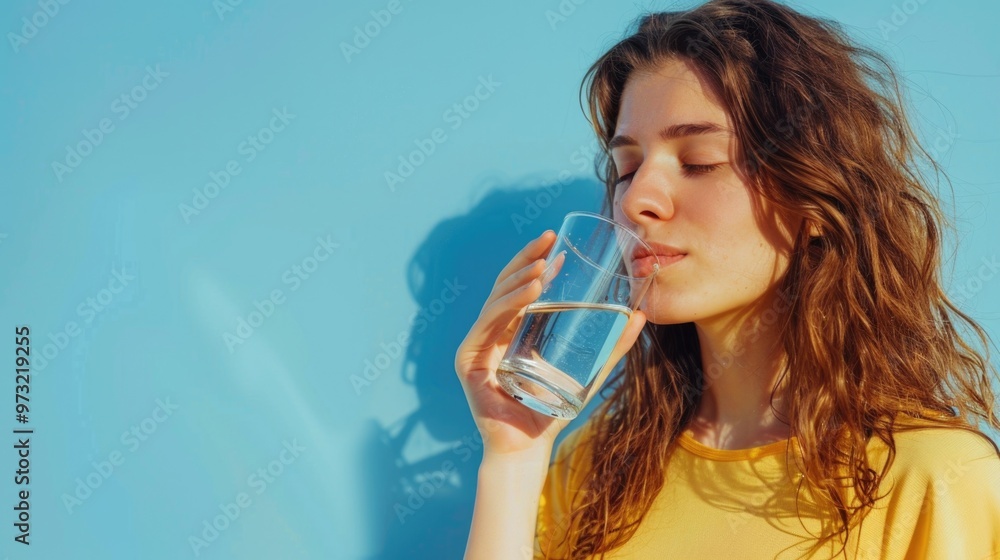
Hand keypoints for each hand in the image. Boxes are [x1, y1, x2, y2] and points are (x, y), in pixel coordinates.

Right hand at [454, 230, 646, 459]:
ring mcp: (477, 344)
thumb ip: (613, 348)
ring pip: (496, 300)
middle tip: (548, 241)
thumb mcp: (589, 372)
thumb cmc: (553, 411)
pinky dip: (508, 306)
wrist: (528, 447)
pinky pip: (488, 324)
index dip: (533, 260)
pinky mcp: (468, 358)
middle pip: (504, 285)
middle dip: (526, 259)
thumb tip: (640, 317)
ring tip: (543, 267)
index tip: (554, 241)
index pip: (518, 286)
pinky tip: (528, 295)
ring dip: (519, 279)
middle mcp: (491, 332)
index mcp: (511, 330)